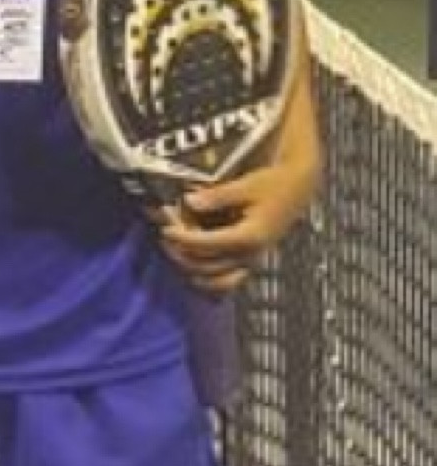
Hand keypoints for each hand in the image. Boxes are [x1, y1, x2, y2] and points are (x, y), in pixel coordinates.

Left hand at [154, 153, 313, 295]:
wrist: (299, 186)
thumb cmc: (274, 182)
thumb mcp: (246, 185)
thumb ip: (217, 196)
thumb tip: (189, 201)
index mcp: (248, 237)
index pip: (205, 245)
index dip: (181, 238)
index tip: (165, 229)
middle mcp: (250, 254)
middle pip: (205, 266)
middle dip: (181, 254)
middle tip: (166, 239)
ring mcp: (252, 260)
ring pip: (216, 281)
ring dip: (193, 271)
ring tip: (177, 254)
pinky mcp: (253, 260)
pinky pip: (229, 282)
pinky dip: (211, 282)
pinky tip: (195, 272)